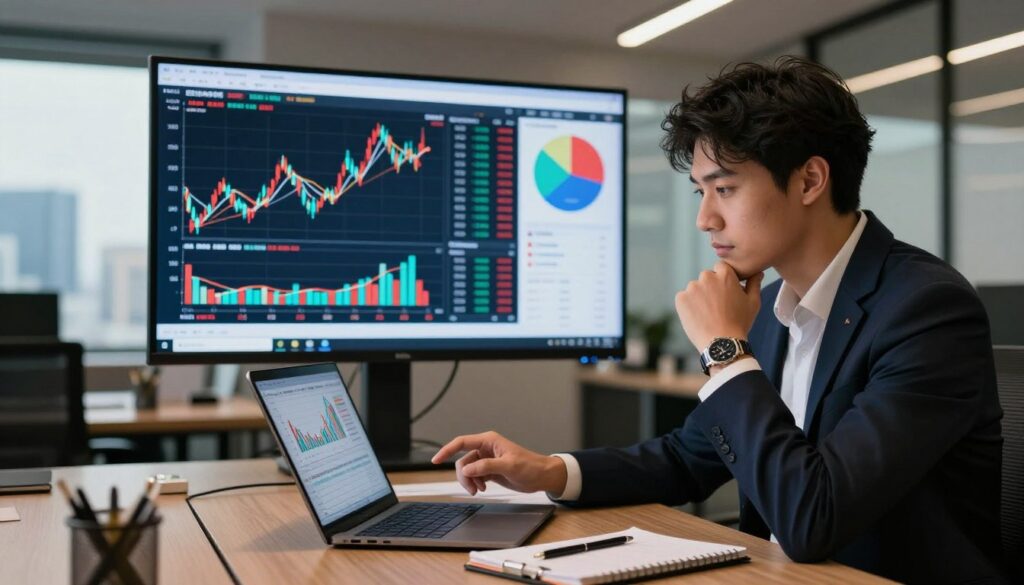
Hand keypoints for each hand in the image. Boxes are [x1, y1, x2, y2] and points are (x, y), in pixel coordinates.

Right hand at [431, 431, 567, 495]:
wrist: (541, 477)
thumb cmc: (530, 466)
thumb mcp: (509, 466)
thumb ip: (486, 466)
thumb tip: (466, 469)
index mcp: (489, 441)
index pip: (462, 442)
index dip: (447, 450)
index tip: (436, 460)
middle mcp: (485, 449)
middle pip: (462, 461)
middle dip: (464, 475)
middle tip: (473, 489)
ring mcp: (486, 460)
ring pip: (467, 470)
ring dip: (469, 481)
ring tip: (479, 490)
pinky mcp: (489, 470)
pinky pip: (473, 476)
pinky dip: (475, 484)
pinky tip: (483, 488)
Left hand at [675, 261, 763, 351]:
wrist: (721, 343)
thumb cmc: (740, 323)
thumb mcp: (753, 303)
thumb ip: (754, 284)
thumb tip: (758, 272)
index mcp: (725, 274)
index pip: (721, 268)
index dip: (723, 279)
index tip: (725, 292)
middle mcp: (707, 277)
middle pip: (707, 277)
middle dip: (711, 288)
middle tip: (717, 306)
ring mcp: (692, 287)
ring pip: (695, 288)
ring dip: (699, 296)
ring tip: (708, 314)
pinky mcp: (681, 298)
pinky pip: (684, 298)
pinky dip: (688, 305)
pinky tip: (698, 317)